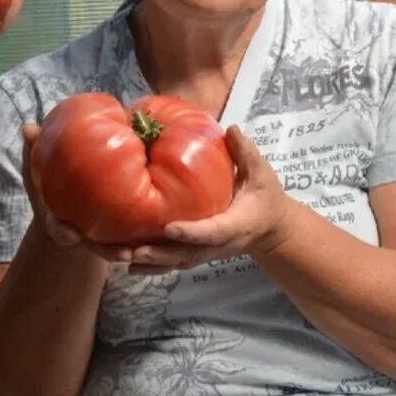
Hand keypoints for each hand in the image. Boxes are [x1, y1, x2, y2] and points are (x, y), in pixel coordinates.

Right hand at [20, 123, 134, 263]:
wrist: (66, 199)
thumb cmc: (51, 181)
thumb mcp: (38, 167)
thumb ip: (34, 150)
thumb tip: (28, 126)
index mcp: (60, 220)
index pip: (60, 230)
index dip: (64, 233)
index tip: (71, 234)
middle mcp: (82, 233)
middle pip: (96, 247)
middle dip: (110, 252)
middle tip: (125, 253)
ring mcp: (102, 236)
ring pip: (118, 249)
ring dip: (133, 251)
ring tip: (147, 251)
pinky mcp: (121, 231)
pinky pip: (135, 237)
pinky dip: (148, 239)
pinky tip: (166, 234)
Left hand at [124, 125, 297, 274]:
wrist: (271, 229)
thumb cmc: (265, 197)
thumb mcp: (262, 174)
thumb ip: (246, 153)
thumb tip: (231, 129)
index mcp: (236, 225)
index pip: (213, 232)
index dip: (192, 233)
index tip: (169, 228)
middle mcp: (219, 244)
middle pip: (188, 255)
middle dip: (161, 254)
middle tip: (134, 251)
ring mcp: (208, 253)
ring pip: (178, 263)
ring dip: (151, 263)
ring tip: (124, 258)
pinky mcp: (199, 254)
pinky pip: (174, 263)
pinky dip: (153, 266)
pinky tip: (129, 265)